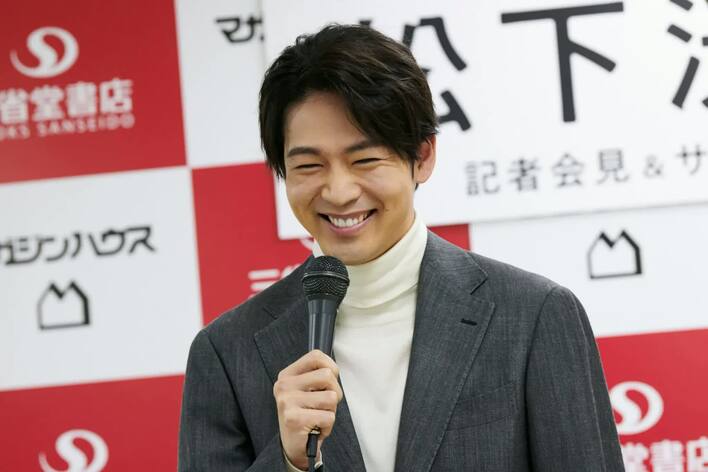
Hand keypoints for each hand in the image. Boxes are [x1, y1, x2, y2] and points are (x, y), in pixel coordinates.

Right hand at [274, 350, 342, 469]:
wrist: (294, 446)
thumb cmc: (305, 415)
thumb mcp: (307, 390)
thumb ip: (317, 375)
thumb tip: (333, 369)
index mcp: (287, 375)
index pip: (316, 356)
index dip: (331, 367)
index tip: (329, 382)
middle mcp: (284, 386)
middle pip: (327, 375)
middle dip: (334, 392)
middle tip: (324, 405)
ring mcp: (287, 402)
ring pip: (331, 397)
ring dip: (331, 411)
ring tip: (318, 417)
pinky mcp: (294, 419)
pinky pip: (328, 417)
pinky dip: (328, 426)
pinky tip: (316, 428)